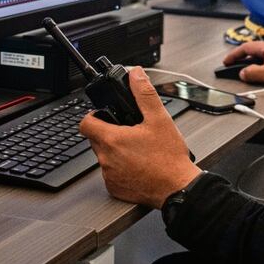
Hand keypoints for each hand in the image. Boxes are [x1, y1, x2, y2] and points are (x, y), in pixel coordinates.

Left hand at [79, 67, 201, 208]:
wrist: (178, 188)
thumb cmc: (169, 158)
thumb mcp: (159, 119)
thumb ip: (144, 93)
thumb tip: (136, 74)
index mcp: (112, 139)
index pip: (85, 123)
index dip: (93, 116)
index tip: (104, 115)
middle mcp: (106, 159)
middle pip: (96, 139)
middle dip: (110, 133)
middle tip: (130, 132)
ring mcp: (109, 176)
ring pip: (104, 157)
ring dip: (116, 151)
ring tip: (138, 149)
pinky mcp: (115, 189)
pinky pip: (111, 174)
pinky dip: (121, 168)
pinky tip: (138, 165)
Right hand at [221, 41, 263, 85]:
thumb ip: (252, 73)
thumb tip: (242, 73)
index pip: (245, 48)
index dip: (233, 55)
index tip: (226, 62)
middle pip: (251, 51)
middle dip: (241, 59)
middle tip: (232, 66)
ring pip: (259, 55)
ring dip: (251, 63)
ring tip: (247, 73)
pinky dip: (260, 64)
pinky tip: (261, 72)